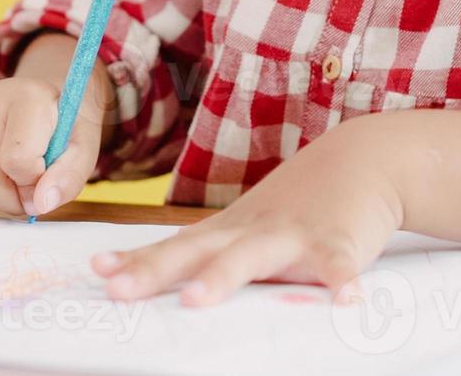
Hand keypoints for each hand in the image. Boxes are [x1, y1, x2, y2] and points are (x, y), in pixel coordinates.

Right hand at [0, 31, 113, 217]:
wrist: (53, 100)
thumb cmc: (70, 123)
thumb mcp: (86, 147)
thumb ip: (70, 176)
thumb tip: (41, 204)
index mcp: (26, 96)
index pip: (17, 160)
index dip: (36, 180)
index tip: (50, 171)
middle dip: (15, 199)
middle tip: (37, 190)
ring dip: (3, 199)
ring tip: (26, 179)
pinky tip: (10, 174)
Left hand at [89, 116, 403, 306]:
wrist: (360, 159)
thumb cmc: (293, 204)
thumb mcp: (244, 225)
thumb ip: (200, 252)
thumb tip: (134, 275)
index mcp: (228, 231)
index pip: (174, 248)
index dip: (137, 262)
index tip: (100, 273)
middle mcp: (252, 231)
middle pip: (198, 252)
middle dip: (157, 270)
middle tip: (120, 290)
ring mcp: (293, 234)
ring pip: (255, 255)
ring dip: (224, 276)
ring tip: (196, 300)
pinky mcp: (338, 241)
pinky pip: (338, 264)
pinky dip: (342, 281)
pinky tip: (346, 301)